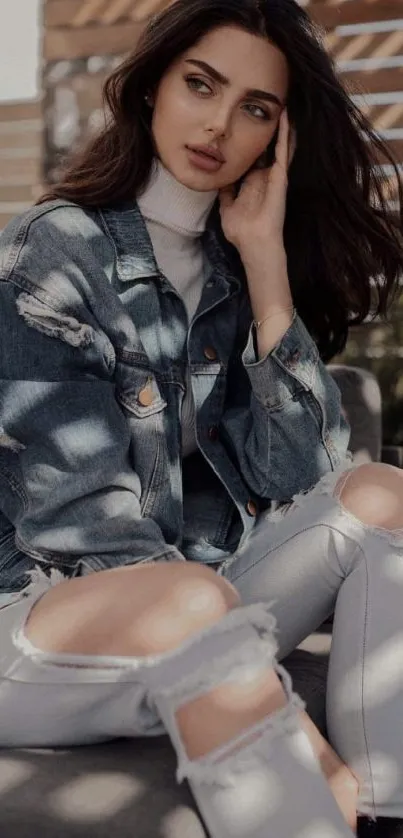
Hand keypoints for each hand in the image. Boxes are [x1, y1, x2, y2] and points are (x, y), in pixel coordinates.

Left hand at [218, 108, 295, 257]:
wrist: (252, 242)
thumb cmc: (241, 230)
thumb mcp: (227, 208)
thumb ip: (225, 193)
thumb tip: (219, 180)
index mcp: (252, 184)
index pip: (252, 160)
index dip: (250, 145)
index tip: (246, 127)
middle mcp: (264, 178)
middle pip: (266, 150)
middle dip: (267, 132)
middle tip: (266, 109)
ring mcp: (274, 176)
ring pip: (279, 147)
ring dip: (281, 128)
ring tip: (282, 105)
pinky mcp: (280, 176)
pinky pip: (284, 152)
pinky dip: (286, 134)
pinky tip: (287, 117)